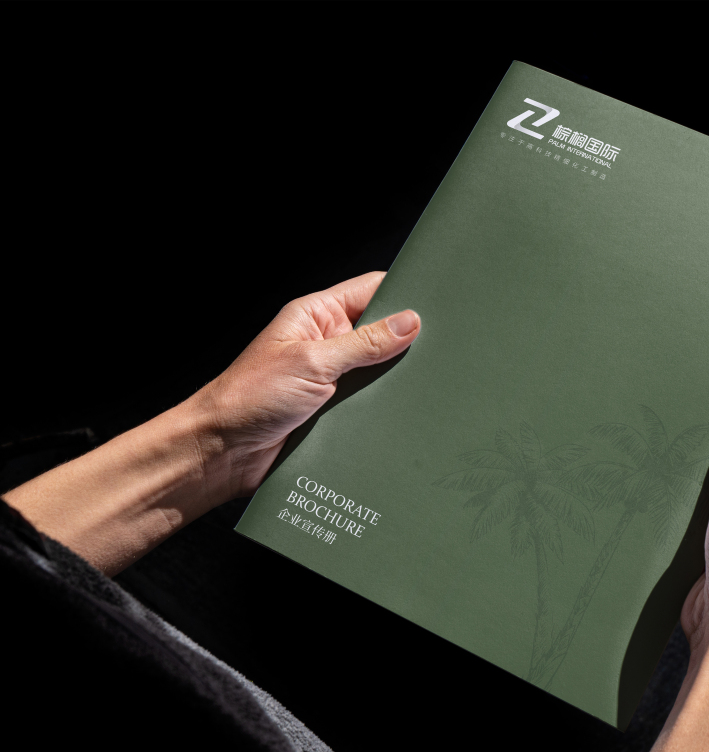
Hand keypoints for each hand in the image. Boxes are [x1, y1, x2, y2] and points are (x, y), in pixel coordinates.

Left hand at [195, 271, 419, 501]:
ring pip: (379, 371)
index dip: (403, 293)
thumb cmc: (247, 399)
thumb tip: (409, 322)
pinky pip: (370, 403)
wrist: (220, 454)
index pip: (371, 290)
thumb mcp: (313, 362)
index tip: (436, 302)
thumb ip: (364, 343)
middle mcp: (325, 343)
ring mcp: (331, 378)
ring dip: (395, 379)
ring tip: (421, 383)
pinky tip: (402, 411)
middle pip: (381, 332)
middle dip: (406, 341)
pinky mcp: (334, 412)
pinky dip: (385, 407)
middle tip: (437, 349)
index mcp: (316, 316)